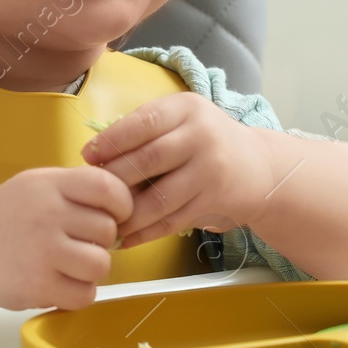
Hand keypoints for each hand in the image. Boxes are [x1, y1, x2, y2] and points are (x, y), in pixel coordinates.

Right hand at [0, 166, 132, 310]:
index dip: (120, 204)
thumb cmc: (7, 217)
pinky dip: (77, 294)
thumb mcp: (37, 184)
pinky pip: (85, 295)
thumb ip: (76, 188)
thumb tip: (128, 201)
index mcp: (49, 185)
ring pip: (101, 265)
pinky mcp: (38, 285)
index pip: (107, 187)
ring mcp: (42, 251)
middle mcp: (47, 214)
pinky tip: (59, 283)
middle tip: (77, 243)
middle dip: (99, 241)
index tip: (113, 215)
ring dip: (91, 270)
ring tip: (69, 265)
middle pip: (108, 230)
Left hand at [79, 92, 270, 249]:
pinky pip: (173, 221)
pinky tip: (127, 239)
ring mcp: (211, 170)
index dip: (111, 140)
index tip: (87, 156)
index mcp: (187, 109)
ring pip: (159, 197)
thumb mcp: (183, 119)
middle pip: (148, 159)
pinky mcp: (216, 201)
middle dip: (114, 178)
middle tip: (91, 192)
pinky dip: (146, 233)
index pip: (142, 122)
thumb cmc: (207, 141)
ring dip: (128, 214)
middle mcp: (202, 136)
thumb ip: (147, 129)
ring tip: (106, 221)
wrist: (261, 167)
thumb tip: (96, 153)